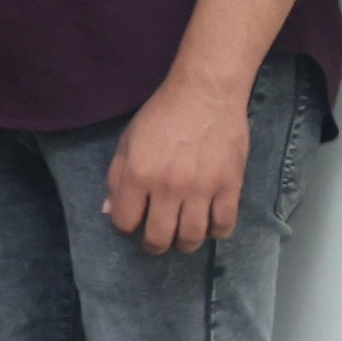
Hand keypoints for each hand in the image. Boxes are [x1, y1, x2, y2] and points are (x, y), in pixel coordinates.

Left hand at [104, 76, 254, 253]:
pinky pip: (224, 224)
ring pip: (192, 237)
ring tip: (181, 239)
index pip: (125, 221)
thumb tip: (111, 211)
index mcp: (138, 174)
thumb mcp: (127, 142)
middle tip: (156, 242)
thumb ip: (116, 178)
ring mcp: (201, 188)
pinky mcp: (230, 185)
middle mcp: (168, 186)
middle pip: (159, 237)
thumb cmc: (161, 116)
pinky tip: (209, 227)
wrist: (205, 94)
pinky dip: (216, 233)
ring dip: (184, 244)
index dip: (126, 226)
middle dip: (153, 246)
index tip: (132, 222)